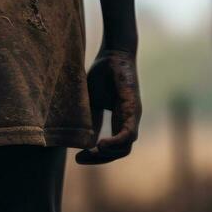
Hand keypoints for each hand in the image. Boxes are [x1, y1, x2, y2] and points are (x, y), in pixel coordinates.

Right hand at [77, 49, 140, 165]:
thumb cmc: (103, 73)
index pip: (113, 148)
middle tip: (79, 159)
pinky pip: (128, 135)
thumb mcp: (92, 101)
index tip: (78, 158)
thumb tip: (85, 141)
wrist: (114, 52)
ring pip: (126, 147)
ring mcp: (133, 116)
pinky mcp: (133, 109)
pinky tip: (100, 145)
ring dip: (107, 154)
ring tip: (90, 152)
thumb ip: (90, 120)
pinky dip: (115, 144)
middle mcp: (129, 121)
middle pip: (120, 152)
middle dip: (99, 159)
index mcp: (120, 120)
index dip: (96, 157)